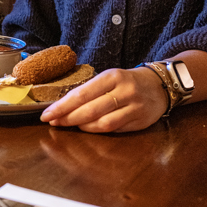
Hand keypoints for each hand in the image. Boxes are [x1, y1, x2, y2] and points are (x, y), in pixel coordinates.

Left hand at [40, 67, 167, 132]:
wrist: (160, 85)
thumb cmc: (126, 81)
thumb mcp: (109, 78)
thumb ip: (89, 90)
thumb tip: (61, 107)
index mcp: (112, 76)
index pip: (81, 94)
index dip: (61, 107)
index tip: (46, 114)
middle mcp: (124, 90)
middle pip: (90, 110)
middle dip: (67, 118)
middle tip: (53, 123)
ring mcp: (134, 106)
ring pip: (102, 123)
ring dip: (82, 127)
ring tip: (69, 125)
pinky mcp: (140, 120)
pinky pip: (114, 129)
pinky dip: (97, 130)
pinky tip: (88, 129)